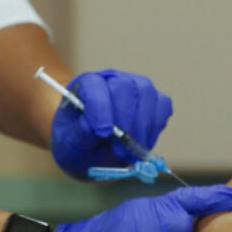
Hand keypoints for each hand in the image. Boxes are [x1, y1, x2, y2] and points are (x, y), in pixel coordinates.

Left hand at [51, 69, 173, 178]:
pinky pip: (162, 105)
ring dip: (143, 126)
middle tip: (121, 151)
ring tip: (133, 152)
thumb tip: (96, 128)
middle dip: (125, 120)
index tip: (103, 133)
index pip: (94, 86)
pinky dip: (156, 126)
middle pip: (124, 87)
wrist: (90, 146)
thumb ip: (80, 133)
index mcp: (86, 85)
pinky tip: (144, 143)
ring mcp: (135, 86)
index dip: (100, 108)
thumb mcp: (69, 142)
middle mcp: (112, 79)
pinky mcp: (153, 99)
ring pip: (147, 94)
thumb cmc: (77, 141)